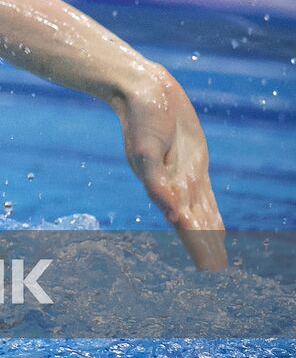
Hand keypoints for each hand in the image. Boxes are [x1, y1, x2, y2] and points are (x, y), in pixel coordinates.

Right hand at [115, 63, 225, 268]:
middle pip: (194, 222)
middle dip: (204, 244)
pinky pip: (204, 194)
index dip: (197, 243)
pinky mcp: (192, 162)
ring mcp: (184, 175)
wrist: (141, 89)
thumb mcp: (145, 149)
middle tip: (215, 268)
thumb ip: (156, 182)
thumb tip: (171, 213)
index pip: (184, 223)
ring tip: (215, 254)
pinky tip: (213, 222)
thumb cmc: (141, 118)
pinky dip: (209, 211)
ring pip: (201, 211)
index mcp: (163, 187)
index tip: (208, 266)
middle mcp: (174, 185)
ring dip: (208, 232)